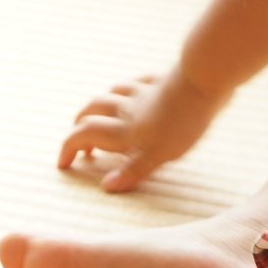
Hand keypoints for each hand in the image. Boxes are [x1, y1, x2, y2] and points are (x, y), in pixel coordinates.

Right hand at [57, 67, 227, 192]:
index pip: (84, 136)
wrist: (204, 80)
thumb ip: (132, 172)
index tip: (63, 164)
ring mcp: (143, 93)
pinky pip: (138, 83)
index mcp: (123, 131)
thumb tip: (106, 187)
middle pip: (91, 112)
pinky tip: (133, 91)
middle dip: (78, 127)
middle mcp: (126, 110)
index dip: (68, 149)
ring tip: (98, 117)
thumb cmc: (182, 122)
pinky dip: (128, 89)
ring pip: (110, 94)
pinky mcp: (161, 81)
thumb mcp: (158, 156)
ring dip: (98, 107)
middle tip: (79, 145)